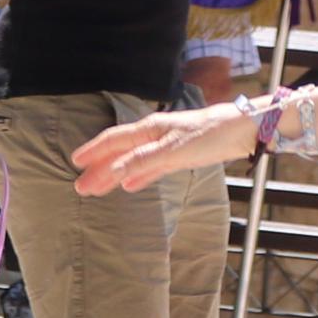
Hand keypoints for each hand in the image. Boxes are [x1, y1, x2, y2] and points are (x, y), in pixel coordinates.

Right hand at [71, 103, 254, 195]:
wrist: (241, 131)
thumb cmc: (210, 134)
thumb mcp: (174, 150)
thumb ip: (144, 161)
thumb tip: (115, 171)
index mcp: (149, 129)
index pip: (114, 140)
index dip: (94, 152)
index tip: (76, 163)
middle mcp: (154, 135)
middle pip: (120, 154)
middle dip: (100, 170)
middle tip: (82, 187)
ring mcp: (165, 146)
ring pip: (133, 162)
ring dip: (115, 175)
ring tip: (99, 188)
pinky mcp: (178, 156)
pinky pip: (150, 168)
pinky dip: (138, 177)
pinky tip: (130, 186)